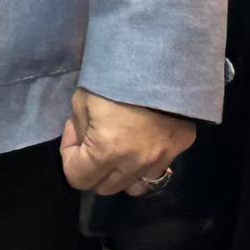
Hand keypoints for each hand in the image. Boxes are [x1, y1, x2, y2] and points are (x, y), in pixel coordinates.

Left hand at [60, 88, 192, 197]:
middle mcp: (137, 163)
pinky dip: (144, 163)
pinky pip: (158, 170)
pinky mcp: (180, 149)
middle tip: (91, 140)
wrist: (159, 61)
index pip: (78, 179)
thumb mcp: (82, 101)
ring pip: (136, 186)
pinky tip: (140, 141)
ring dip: (120, 173)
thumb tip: (81, 145)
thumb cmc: (113, 78)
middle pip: (106, 188)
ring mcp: (163, 159)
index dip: (69, 158)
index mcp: (107, 151)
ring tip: (117, 148)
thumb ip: (79, 131)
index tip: (74, 136)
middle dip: (92, 169)